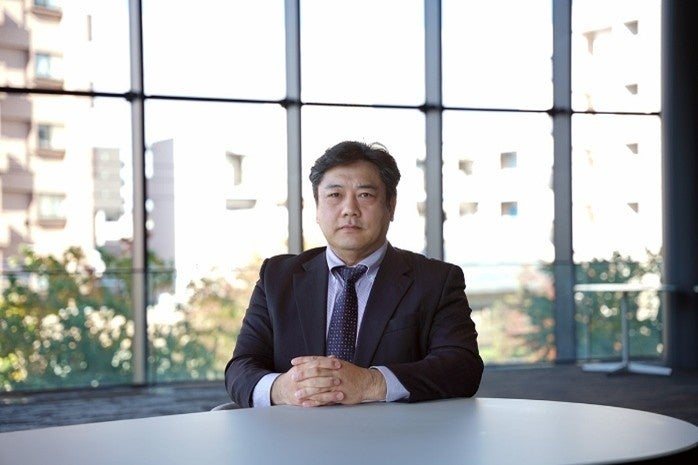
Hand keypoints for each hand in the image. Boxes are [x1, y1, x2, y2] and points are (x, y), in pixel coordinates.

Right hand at [270, 356, 342, 406]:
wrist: (281, 389)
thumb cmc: (296, 376)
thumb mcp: (303, 366)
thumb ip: (318, 362)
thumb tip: (333, 357)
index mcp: (300, 367)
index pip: (315, 363)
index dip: (327, 363)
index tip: (338, 364)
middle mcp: (298, 378)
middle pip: (315, 376)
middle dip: (328, 378)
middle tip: (340, 379)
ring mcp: (299, 390)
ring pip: (315, 390)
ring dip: (329, 393)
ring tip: (341, 394)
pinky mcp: (300, 400)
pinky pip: (313, 401)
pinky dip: (324, 401)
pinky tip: (333, 402)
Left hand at [271, 356, 387, 406]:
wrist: (367, 383)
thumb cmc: (353, 374)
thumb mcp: (342, 364)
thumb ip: (330, 362)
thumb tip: (321, 358)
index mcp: (334, 363)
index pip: (316, 359)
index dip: (304, 360)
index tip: (293, 362)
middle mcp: (335, 372)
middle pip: (316, 372)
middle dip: (303, 374)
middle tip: (292, 377)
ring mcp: (338, 384)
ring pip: (319, 387)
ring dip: (307, 391)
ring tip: (296, 394)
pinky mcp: (340, 395)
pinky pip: (325, 399)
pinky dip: (315, 402)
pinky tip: (307, 404)